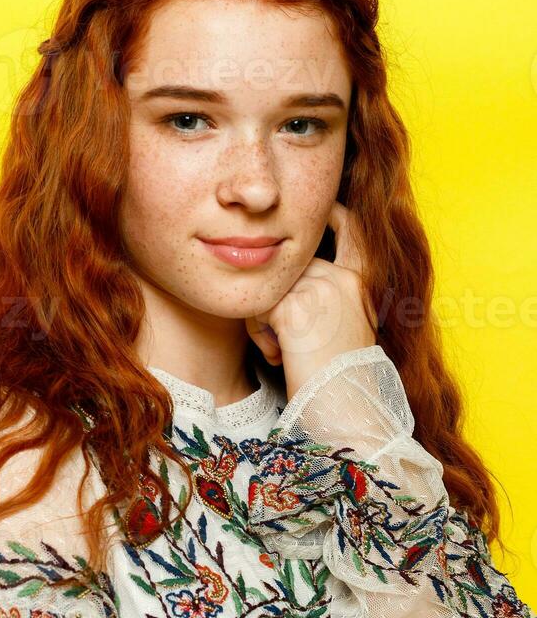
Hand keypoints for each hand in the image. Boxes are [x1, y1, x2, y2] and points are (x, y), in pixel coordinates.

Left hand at [245, 201, 376, 399]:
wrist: (346, 408)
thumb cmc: (344, 379)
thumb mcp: (350, 327)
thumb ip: (332, 297)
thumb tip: (298, 284)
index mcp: (360, 283)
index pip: (352, 230)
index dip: (335, 214)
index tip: (326, 208)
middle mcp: (341, 279)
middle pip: (289, 266)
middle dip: (277, 300)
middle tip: (288, 342)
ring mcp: (317, 290)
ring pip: (268, 286)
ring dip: (265, 321)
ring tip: (286, 352)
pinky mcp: (293, 309)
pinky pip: (257, 308)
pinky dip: (260, 336)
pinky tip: (280, 357)